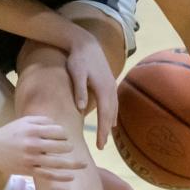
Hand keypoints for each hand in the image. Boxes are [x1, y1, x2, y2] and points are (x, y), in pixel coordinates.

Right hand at [0, 116, 85, 179]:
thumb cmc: (9, 133)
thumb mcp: (24, 121)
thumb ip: (42, 120)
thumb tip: (59, 127)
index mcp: (33, 130)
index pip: (59, 132)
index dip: (63, 134)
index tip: (61, 136)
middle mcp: (33, 144)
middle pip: (61, 146)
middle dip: (68, 146)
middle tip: (67, 147)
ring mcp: (31, 159)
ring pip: (58, 162)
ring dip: (72, 164)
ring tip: (82, 164)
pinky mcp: (28, 170)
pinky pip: (48, 175)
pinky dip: (62, 176)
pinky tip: (72, 176)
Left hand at [66, 34, 117, 149]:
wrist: (86, 43)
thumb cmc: (78, 59)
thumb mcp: (76, 73)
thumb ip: (80, 90)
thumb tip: (81, 108)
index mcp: (103, 88)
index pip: (104, 114)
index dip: (102, 131)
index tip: (100, 145)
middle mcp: (110, 88)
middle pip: (110, 114)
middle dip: (106, 131)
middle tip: (101, 146)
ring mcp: (111, 85)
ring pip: (113, 109)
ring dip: (109, 123)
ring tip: (105, 137)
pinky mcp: (109, 82)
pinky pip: (113, 102)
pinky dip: (112, 113)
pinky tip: (110, 120)